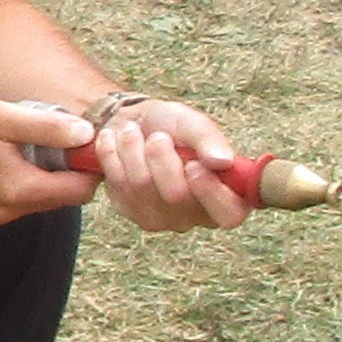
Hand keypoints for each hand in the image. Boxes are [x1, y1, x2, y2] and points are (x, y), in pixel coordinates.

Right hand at [0, 89, 100, 224]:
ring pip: (46, 193)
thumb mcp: (0, 116)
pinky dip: (32, 171)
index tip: (90, 136)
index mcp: (19, 190)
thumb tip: (85, 135)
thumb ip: (46, 128)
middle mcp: (11, 209)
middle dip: (73, 165)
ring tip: (36, 132)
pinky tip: (16, 145)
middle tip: (64, 129)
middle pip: (66, 195)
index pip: (80, 190)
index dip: (92, 164)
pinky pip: (26, 192)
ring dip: (52, 167)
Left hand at [87, 98, 252, 231]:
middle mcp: (195, 214)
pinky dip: (112, 156)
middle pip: (177, 196)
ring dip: (133, 151)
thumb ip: (210, 139)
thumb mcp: (193, 123)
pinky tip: (114, 142)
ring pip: (142, 188)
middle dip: (161, 157)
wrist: (132, 124)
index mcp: (224, 195)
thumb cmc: (172, 127)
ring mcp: (161, 218)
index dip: (212, 193)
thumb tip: (223, 161)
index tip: (194, 165)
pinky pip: (118, 186)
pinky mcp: (130, 211)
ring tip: (132, 131)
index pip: (229, 214)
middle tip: (157, 136)